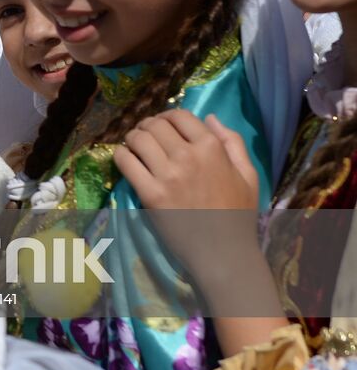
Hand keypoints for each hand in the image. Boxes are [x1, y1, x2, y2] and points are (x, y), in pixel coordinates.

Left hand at [114, 110, 262, 288]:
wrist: (224, 253)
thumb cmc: (238, 214)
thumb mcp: (248, 174)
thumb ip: (232, 142)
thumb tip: (211, 117)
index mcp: (212, 148)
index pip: (179, 115)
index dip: (167, 116)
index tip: (163, 125)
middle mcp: (188, 156)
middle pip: (155, 124)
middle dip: (147, 126)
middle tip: (145, 135)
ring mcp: (167, 175)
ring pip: (137, 138)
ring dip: (133, 138)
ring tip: (135, 146)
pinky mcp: (150, 193)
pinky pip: (124, 161)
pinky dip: (121, 155)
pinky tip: (127, 160)